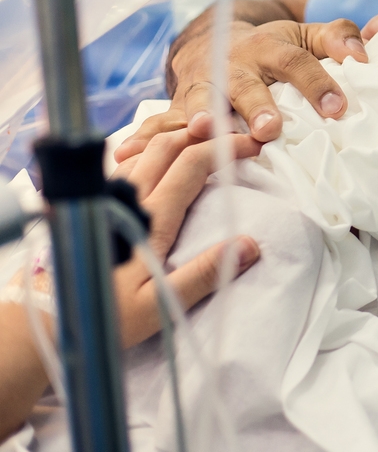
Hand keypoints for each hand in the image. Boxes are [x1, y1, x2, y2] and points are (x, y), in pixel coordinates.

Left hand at [110, 129, 263, 347]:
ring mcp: (110, 197)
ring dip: (178, 140)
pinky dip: (153, 154)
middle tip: (233, 142)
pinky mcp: (98, 203)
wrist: (51, 316)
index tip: (251, 147)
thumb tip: (249, 245)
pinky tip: (162, 166)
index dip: (225, 148)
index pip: (192, 163)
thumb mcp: (159, 304)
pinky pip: (128, 164)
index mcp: (152, 217)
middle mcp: (130, 198)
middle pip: (168, 144)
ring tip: (203, 149)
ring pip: (146, 150)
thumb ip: (204, 274)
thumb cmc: (105, 314)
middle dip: (205, 135)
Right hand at [115, 17, 367, 160]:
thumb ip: (339, 39)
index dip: (317, 84)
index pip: (297, 63)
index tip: (337, 108)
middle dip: (256, 105)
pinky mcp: (179, 108)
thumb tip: (363, 55)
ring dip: (200, 118)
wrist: (215, 40)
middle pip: (246, 84)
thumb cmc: (272, 48)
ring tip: (204, 132)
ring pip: (200, 102)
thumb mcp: (307, 36)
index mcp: (268, 47)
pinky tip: (129, 152)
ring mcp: (203, 87)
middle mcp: (232, 65)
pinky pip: (159, 123)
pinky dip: (144, 136)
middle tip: (270, 129)